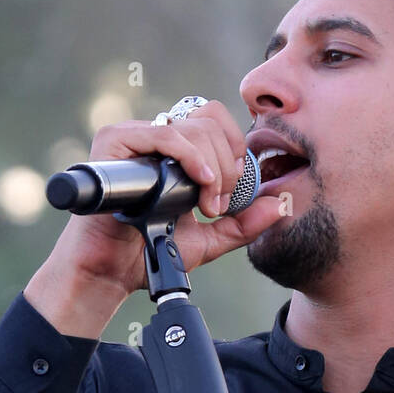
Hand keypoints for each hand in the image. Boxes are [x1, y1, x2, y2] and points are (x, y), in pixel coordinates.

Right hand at [24, 99, 283, 336]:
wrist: (113, 272)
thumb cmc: (152, 253)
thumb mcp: (210, 240)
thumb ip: (244, 224)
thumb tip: (280, 204)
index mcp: (177, 151)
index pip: (216, 120)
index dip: (235, 150)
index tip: (231, 192)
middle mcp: (157, 138)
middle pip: (210, 121)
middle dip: (227, 166)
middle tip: (217, 206)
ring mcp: (135, 136)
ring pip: (193, 128)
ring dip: (212, 169)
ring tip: (204, 206)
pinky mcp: (115, 141)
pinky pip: (164, 134)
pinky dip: (190, 157)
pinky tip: (201, 184)